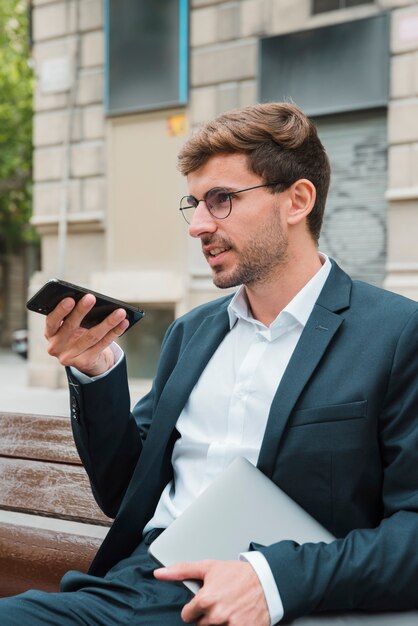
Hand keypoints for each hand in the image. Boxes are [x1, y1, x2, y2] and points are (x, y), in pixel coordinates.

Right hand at [45, 294, 128, 375]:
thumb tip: (92, 301)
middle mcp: (56, 346)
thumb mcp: (71, 327)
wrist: (85, 359)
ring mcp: (69, 357)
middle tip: (92, 298)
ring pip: (92, 336)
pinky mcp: (84, 363)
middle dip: (82, 311)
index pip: (52, 321)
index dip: (60, 310)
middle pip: (71, 327)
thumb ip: (74, 317)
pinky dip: (114, 332)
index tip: (70, 299)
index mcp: (50, 333)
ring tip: (119, 312)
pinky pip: (102, 345)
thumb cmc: (77, 335)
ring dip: (108, 322)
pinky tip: (123, 323)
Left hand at [154, 559, 269, 625]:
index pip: (187, 616)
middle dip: (209, 615)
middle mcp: (216, 615)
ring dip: (220, 622)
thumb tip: (158, 573)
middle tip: (222, 602)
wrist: (266, 581)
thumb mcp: (208, 567)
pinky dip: (231, 625)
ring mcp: (230, 625)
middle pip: (201, 624)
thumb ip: (181, 570)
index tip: (205, 602)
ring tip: (231, 608)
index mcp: (205, 599)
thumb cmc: (237, 574)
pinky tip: (238, 616)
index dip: (195, 608)